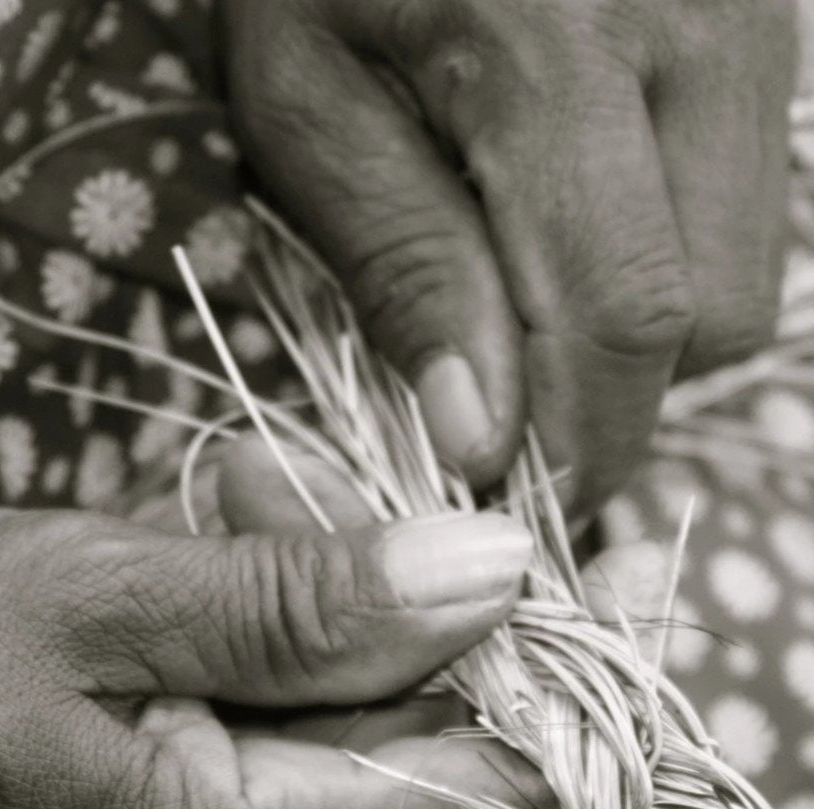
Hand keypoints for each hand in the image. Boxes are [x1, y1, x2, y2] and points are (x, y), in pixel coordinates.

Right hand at [0, 498, 539, 808]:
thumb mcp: (101, 593)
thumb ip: (306, 602)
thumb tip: (493, 575)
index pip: (480, 791)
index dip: (530, 665)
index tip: (521, 545)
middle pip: (406, 754)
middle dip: (376, 600)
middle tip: (282, 483)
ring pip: (338, 743)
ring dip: (307, 612)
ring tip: (221, 505)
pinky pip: (273, 760)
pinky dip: (261, 657)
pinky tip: (199, 573)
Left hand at [221, 0, 793, 511]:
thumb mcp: (305, 106)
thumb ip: (406, 268)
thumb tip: (482, 436)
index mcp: (560, 44)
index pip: (625, 316)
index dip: (578, 440)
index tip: (508, 497)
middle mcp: (703, 21)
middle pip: (713, 317)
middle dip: (610, 398)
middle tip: (504, 405)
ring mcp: (758, 12)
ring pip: (745, 273)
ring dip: (639, 337)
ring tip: (526, 307)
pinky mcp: (769, 19)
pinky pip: (742, 207)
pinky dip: (663, 262)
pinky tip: (573, 233)